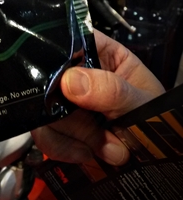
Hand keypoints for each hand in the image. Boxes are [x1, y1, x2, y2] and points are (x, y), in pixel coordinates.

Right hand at [31, 30, 164, 165]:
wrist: (156, 157)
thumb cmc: (157, 120)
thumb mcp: (143, 103)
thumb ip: (113, 91)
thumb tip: (71, 81)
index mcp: (98, 53)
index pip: (66, 42)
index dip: (60, 61)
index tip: (69, 86)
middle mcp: (74, 75)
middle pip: (48, 83)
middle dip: (74, 115)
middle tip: (103, 132)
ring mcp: (61, 102)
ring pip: (42, 112)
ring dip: (73, 136)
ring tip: (106, 147)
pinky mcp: (56, 127)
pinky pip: (43, 136)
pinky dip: (65, 149)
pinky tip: (88, 152)